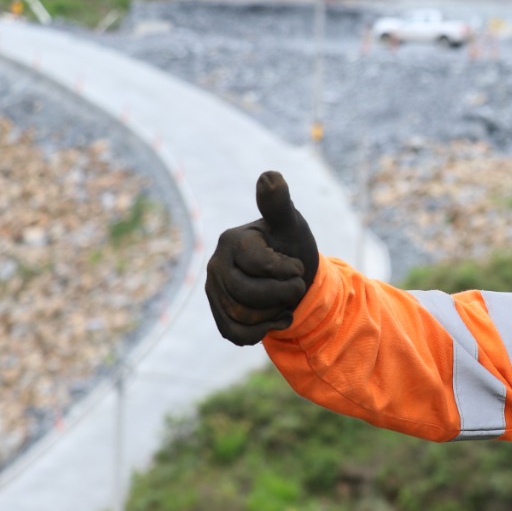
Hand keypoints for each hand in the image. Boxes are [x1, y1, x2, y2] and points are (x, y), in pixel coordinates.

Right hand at [206, 171, 319, 345]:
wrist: (292, 278)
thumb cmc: (292, 246)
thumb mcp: (292, 225)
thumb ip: (280, 204)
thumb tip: (269, 176)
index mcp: (231, 240)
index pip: (258, 265)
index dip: (286, 271)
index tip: (298, 266)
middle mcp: (215, 263)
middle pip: (246, 294)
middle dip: (282, 295)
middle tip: (297, 286)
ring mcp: (213, 290)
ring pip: (241, 317)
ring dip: (273, 313)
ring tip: (285, 300)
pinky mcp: (218, 312)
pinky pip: (235, 334)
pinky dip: (262, 331)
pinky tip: (277, 317)